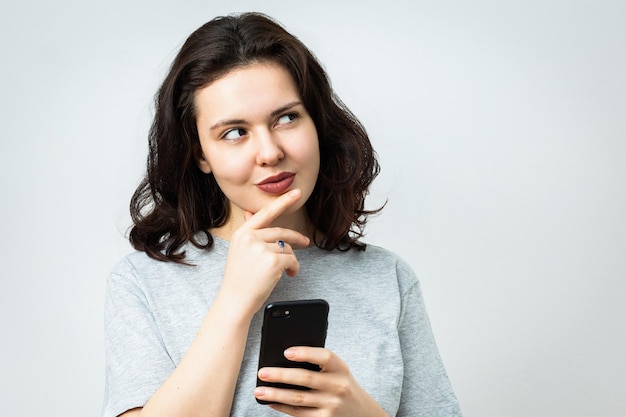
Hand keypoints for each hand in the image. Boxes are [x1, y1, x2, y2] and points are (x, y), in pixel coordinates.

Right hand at [218, 189, 309, 316]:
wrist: (235, 301)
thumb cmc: (239, 279)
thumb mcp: (240, 251)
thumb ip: (249, 232)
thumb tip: (250, 213)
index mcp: (242, 234)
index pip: (265, 213)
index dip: (282, 202)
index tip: (295, 193)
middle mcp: (250, 238)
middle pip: (280, 232)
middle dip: (295, 238)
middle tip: (305, 242)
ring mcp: (261, 248)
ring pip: (286, 248)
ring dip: (290, 260)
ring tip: (285, 271)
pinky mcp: (273, 261)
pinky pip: (291, 260)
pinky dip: (293, 268)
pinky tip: (288, 275)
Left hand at [254, 347, 388, 416]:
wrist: (360, 412)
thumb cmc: (341, 384)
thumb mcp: (338, 371)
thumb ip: (319, 363)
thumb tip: (285, 358)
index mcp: (341, 369)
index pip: (325, 357)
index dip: (305, 353)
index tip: (286, 352)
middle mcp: (337, 387)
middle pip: (305, 378)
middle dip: (281, 375)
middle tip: (263, 372)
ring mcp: (330, 405)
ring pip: (298, 398)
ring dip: (276, 394)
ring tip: (259, 390)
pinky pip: (298, 413)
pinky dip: (282, 407)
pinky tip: (271, 402)